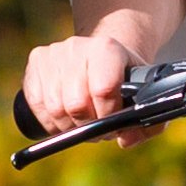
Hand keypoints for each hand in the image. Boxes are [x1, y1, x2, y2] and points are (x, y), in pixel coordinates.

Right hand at [19, 27, 149, 138]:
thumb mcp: (146, 96)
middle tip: (98, 128)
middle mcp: (77, 46)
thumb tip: (125, 140)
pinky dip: (51, 121)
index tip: (114, 122)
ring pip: (55, 108)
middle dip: (88, 125)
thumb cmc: (126, 80)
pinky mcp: (36, 62)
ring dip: (70, 126)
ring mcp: (53, 53)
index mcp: (107, 48)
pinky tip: (66, 117)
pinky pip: (37, 105)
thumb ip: (150, 123)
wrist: (103, 55)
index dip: (108, 115)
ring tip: (84, 122)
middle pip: (76, 103)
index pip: (103, 89)